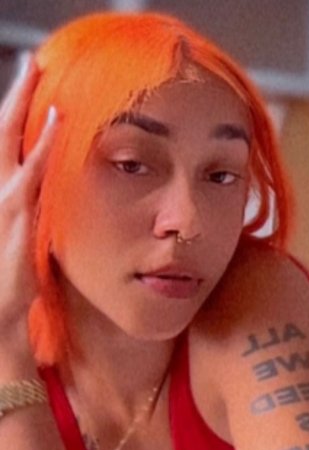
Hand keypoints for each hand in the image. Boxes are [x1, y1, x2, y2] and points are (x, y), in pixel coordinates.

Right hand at [0, 53, 57, 363]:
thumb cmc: (12, 277)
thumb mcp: (23, 236)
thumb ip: (31, 209)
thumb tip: (45, 191)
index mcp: (0, 194)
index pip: (6, 145)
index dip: (19, 115)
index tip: (34, 87)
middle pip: (2, 133)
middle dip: (17, 97)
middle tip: (32, 64)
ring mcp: (2, 202)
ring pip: (10, 145)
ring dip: (24, 108)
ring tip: (37, 76)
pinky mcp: (15, 217)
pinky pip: (29, 174)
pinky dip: (40, 147)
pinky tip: (54, 122)